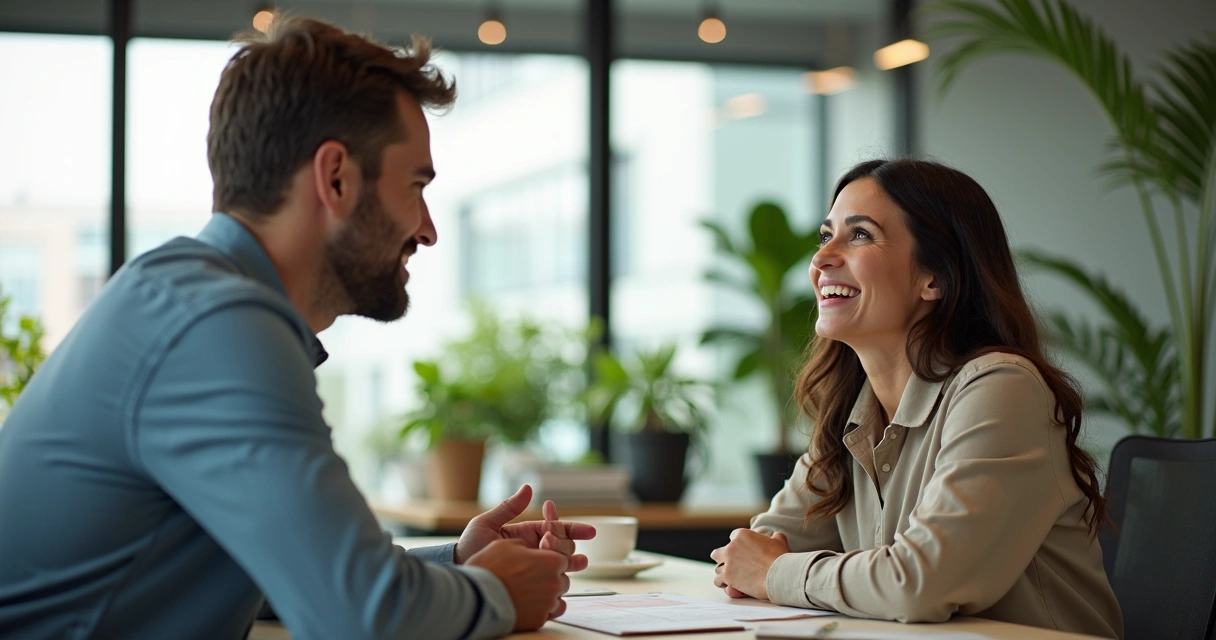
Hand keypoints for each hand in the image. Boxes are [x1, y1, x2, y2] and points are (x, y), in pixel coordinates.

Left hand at [455, 484, 594, 572]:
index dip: (574, 529)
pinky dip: (559, 582)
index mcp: (528, 534)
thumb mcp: (486, 523)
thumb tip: (528, 488)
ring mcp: (534, 568)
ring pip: (562, 565)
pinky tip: (560, 581)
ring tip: (566, 561)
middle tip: (548, 541)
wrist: (462, 574)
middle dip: (564, 543)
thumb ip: (508, 507)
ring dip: (567, 561)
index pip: (557, 529)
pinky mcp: (531, 585)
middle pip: (564, 547)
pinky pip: (552, 585)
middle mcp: (534, 551)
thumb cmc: (470, 548)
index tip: (589, 532)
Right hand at [466, 539, 570, 630]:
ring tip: (528, 592)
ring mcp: (549, 603)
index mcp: (551, 561)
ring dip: (547, 595)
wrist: (476, 597)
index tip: (543, 563)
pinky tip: (528, 605)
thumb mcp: (506, 545)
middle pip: (562, 579)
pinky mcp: (540, 619)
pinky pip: (549, 614)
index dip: (551, 560)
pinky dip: (541, 610)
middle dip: (550, 578)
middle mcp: (554, 582)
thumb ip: (525, 545)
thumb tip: (530, 548)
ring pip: (557, 598)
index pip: (564, 559)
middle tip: (532, 578)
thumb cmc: (489, 569)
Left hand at [709, 529, 789, 600]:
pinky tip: (728, 585)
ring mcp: (728, 562)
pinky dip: (723, 583)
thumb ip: (776, 537)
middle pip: (719, 552)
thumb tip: (777, 535)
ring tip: (729, 578)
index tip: (742, 551)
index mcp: (742, 535)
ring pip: (717, 568)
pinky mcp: (727, 576)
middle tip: (731, 565)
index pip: (733, 537)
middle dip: (723, 558)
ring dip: (723, 572)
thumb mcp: (779, 542)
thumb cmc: (780, 559)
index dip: (738, 545)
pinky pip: (718, 580)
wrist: (779, 574)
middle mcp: (731, 547)